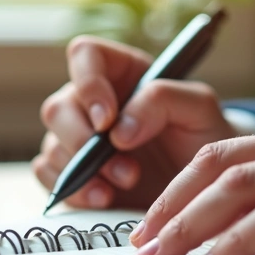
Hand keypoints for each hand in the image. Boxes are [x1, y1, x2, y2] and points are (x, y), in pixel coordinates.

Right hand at [33, 36, 237, 209]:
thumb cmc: (204, 136)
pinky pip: (49, 177)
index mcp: (121, 72)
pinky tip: (104, 199)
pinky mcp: (75, 174)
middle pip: (57, 108)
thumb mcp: (200, 108)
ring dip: (83, 171)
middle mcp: (92, 102)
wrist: (205, 184)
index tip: (108, 119)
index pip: (84, 55)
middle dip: (85, 142)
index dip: (88, 83)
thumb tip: (118, 129)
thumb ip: (163, 99)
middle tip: (127, 169)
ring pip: (52, 145)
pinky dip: (73, 190)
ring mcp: (79, 139)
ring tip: (125, 185)